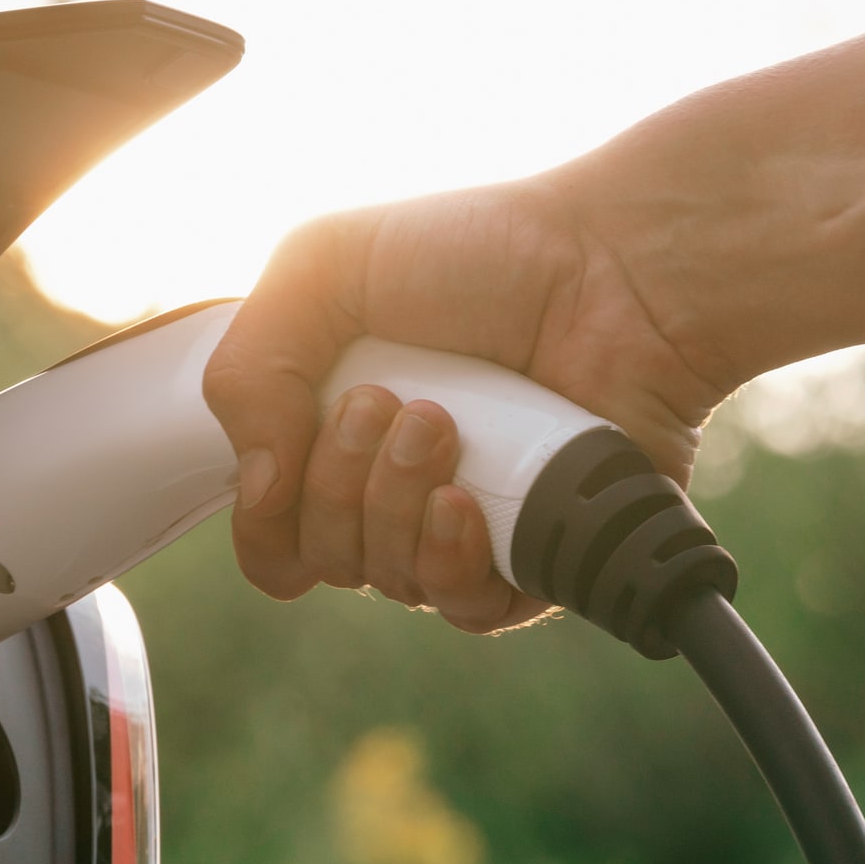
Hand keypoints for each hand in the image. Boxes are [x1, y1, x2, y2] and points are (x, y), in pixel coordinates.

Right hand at [201, 174, 729, 632]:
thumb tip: (258, 484)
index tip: (283, 449)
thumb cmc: (486, 252)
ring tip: (442, 425)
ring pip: (389, 583)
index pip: (273, 531)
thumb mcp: (325, 265)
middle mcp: (401, 488)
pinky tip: (464, 503)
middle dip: (337, 483)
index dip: (263, 516)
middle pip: (323, 559)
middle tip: (392, 402)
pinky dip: (451, 563)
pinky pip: (470, 611)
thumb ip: (250, 365)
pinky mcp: (541, 556)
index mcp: (342, 430)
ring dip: (392, 507)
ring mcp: (473, 526)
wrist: (614, 266)